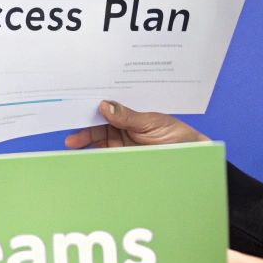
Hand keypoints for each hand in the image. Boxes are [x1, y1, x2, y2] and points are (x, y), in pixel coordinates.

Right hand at [63, 100, 206, 149]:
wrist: (192, 157)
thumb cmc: (176, 134)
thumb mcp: (152, 121)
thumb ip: (128, 116)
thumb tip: (104, 105)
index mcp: (129, 113)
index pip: (105, 108)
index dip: (90, 107)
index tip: (76, 107)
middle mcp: (122, 126)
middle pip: (95, 125)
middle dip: (81, 126)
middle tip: (70, 134)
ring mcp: (121, 143)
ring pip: (96, 140)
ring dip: (83, 141)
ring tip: (71, 143)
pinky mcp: (122, 158)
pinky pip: (104, 156)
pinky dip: (94, 155)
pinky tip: (84, 154)